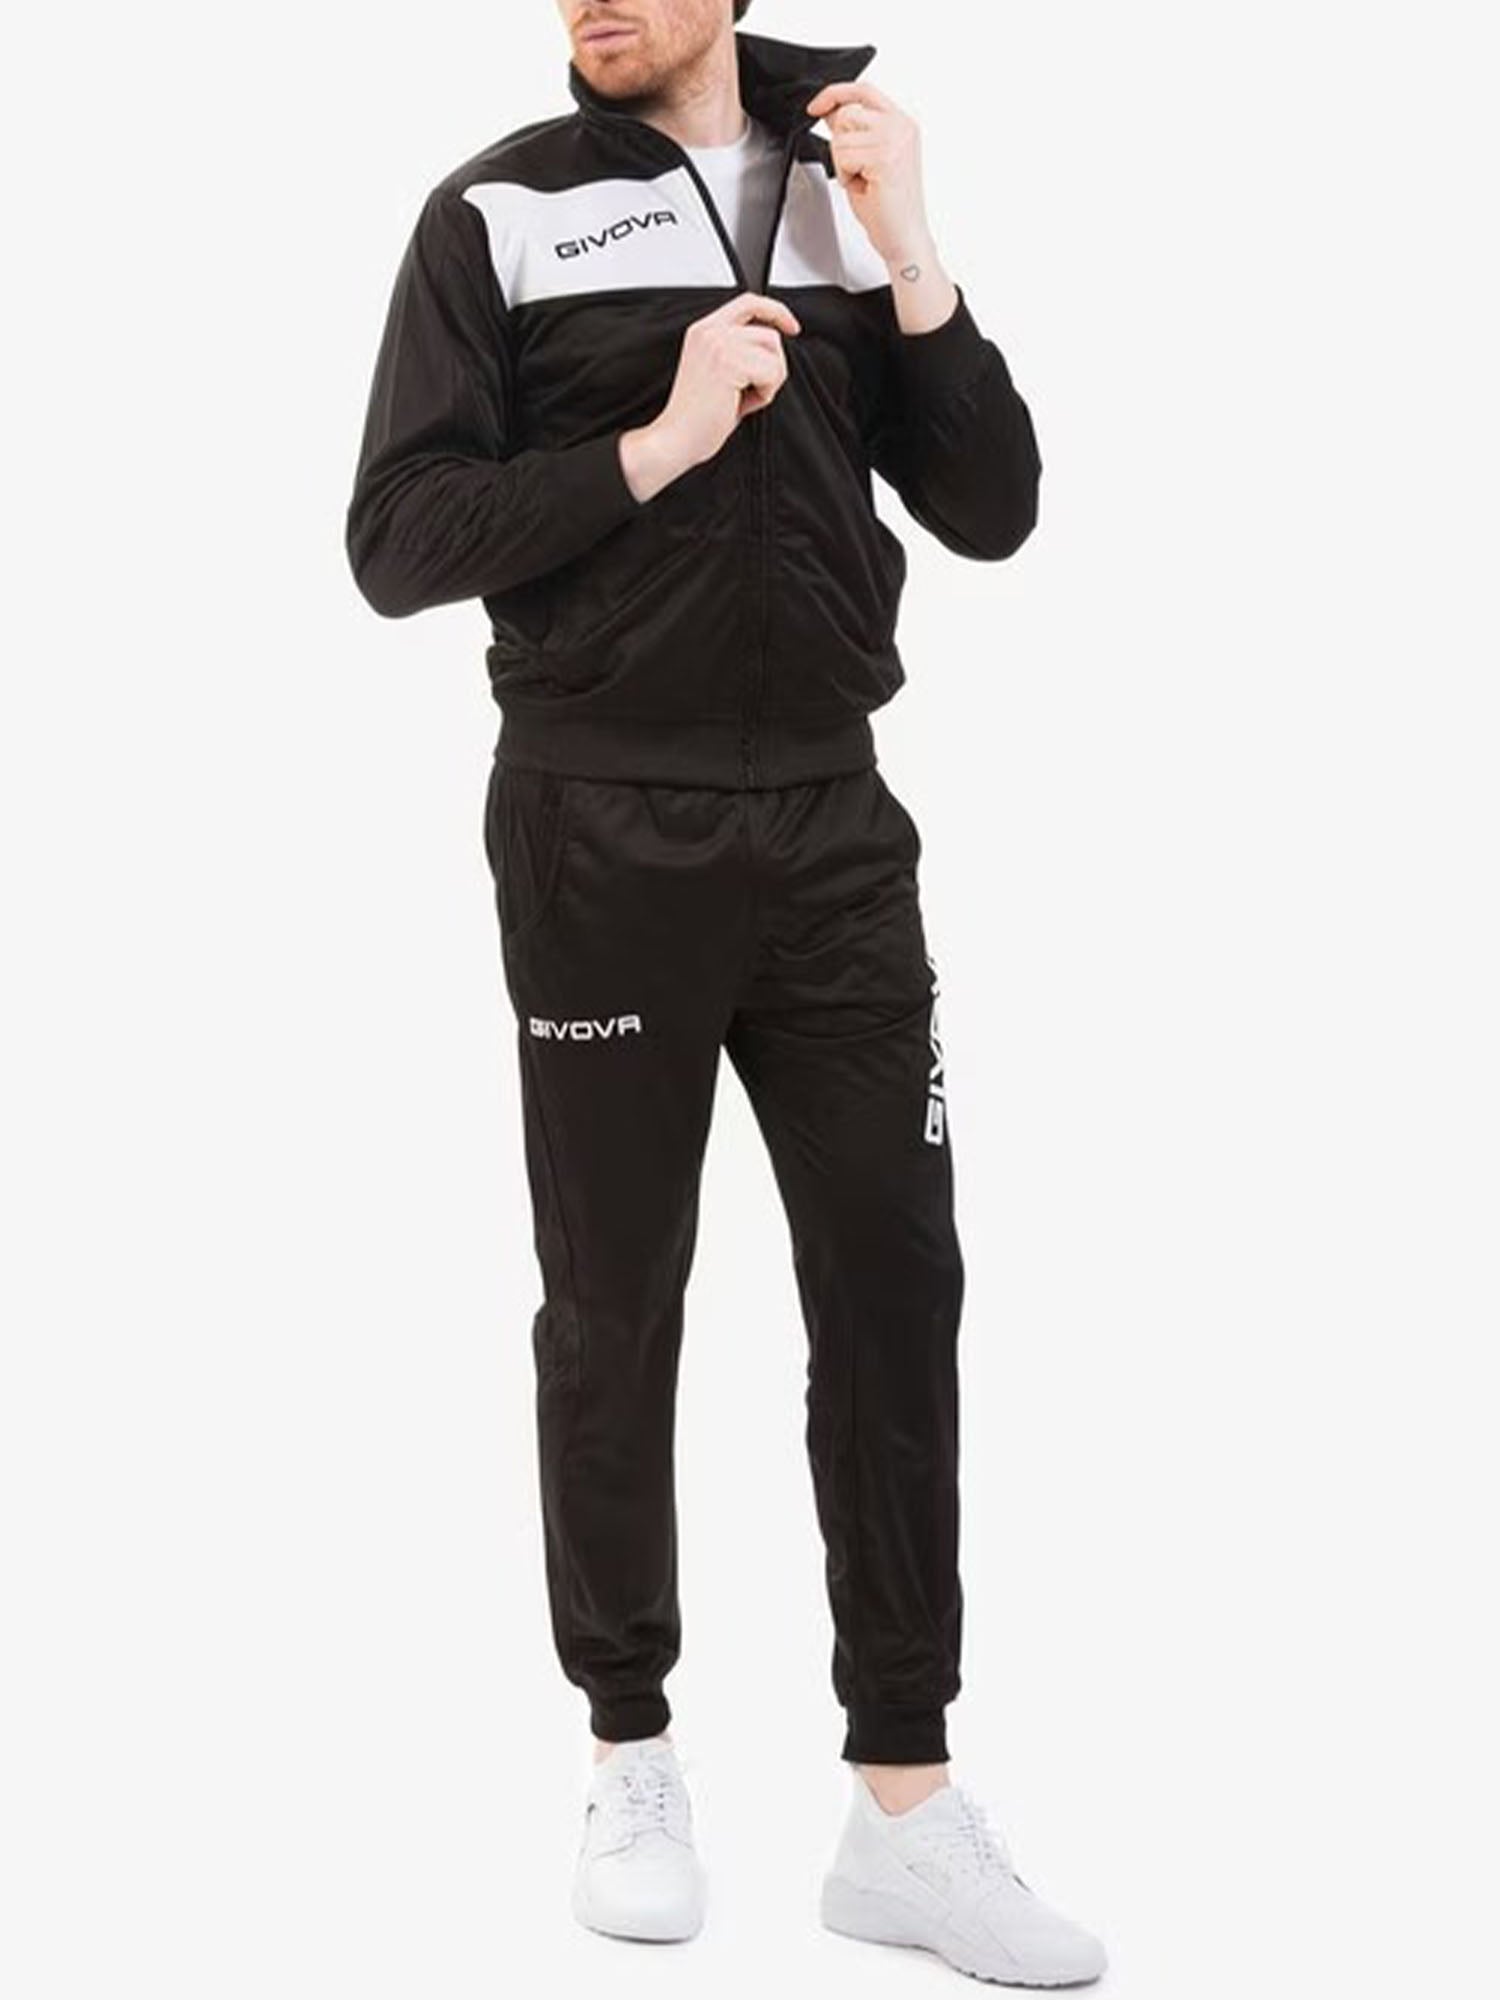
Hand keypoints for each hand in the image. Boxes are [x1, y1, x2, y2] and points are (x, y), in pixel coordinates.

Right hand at [620, 292, 801, 498]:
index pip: (749, 302)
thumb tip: (773, 351)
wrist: (676, 438)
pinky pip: (772, 373)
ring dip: (768, 382)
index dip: (776, 311)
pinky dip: (765, 395)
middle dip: (773, 367)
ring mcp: (719, 345)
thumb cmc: (696, 416)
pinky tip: (740, 404)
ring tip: (742, 398)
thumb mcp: (719, 373)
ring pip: (774, 355)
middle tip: (752, 390)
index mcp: (704, 330)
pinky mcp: (730, 363)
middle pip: (769, 334)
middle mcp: (710, 332)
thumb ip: (740, 352)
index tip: (792, 326)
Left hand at [804, 80, 934, 266]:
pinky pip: (844, 156)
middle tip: (859, 170)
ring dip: (844, 163)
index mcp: (902, 123)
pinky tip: (866, 188)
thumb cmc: (888, 208)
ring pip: (841, 137)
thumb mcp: (866, 160)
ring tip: (865, 180)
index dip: (835, 94)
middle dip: (840, 145)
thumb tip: (832, 112)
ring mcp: (895, 139)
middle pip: (847, 113)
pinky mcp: (885, 156)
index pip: (864, 90)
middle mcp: (901, 127)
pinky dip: (847, 176)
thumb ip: (853, 132)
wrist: (903, 238)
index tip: (816, 106)